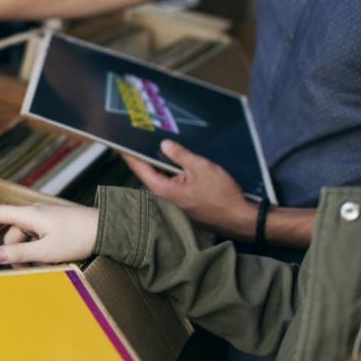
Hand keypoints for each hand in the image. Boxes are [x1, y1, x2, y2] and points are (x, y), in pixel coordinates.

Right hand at [0, 203, 98, 267]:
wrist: (108, 228)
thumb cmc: (79, 237)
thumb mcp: (46, 251)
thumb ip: (19, 253)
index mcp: (29, 216)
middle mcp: (35, 214)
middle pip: (13, 235)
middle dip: (15, 254)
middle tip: (27, 271)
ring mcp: (46, 219)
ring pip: (27, 239)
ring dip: (31, 255)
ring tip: (48, 267)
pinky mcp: (56, 225)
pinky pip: (40, 239)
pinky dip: (42, 251)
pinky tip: (56, 261)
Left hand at [122, 140, 255, 238]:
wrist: (239, 218)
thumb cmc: (222, 196)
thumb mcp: (201, 167)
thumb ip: (180, 155)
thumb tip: (164, 145)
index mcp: (165, 190)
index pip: (141, 170)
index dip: (130, 156)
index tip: (120, 146)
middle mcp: (166, 198)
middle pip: (150, 174)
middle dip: (145, 159)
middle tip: (139, 142)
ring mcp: (175, 203)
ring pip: (162, 180)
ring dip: (160, 166)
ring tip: (159, 149)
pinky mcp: (184, 204)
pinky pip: (173, 185)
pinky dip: (171, 174)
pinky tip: (177, 164)